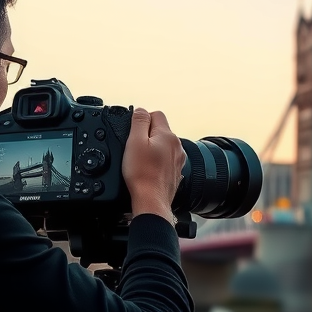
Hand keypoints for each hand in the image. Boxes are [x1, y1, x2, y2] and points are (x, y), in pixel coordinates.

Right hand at [122, 108, 185, 224]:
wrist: (151, 201)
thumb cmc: (142, 175)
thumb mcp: (134, 141)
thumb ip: (138, 121)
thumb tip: (141, 110)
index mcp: (168, 136)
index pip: (156, 114)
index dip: (141, 120)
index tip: (133, 132)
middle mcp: (177, 146)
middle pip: (160, 130)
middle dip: (146, 135)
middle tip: (134, 149)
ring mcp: (177, 160)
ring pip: (163, 146)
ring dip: (152, 149)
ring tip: (140, 161)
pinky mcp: (175, 172)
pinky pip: (164, 160)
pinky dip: (156, 162)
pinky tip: (147, 170)